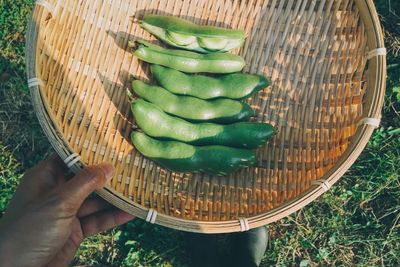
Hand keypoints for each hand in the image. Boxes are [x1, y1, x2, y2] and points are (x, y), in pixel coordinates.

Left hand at [0, 155, 133, 266]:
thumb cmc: (27, 232)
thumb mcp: (58, 202)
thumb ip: (85, 183)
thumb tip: (108, 166)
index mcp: (46, 178)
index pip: (70, 157)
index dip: (90, 151)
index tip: (112, 145)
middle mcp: (57, 192)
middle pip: (87, 179)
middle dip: (108, 176)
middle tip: (132, 168)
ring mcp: (67, 212)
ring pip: (95, 200)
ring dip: (114, 198)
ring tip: (136, 190)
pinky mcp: (75, 231)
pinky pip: (97, 220)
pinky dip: (113, 217)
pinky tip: (130, 212)